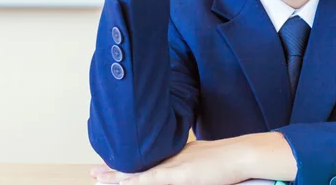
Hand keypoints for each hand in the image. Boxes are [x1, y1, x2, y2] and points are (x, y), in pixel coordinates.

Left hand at [93, 139, 253, 184]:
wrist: (240, 154)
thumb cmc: (228, 159)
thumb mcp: (204, 160)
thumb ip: (190, 164)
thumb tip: (187, 169)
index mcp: (177, 154)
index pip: (147, 159)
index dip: (128, 163)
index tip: (112, 164)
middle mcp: (171, 157)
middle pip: (138, 163)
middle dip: (115, 169)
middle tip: (94, 170)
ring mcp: (173, 165)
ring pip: (139, 171)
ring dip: (117, 176)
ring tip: (97, 176)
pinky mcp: (178, 174)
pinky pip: (151, 179)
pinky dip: (134, 181)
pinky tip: (120, 183)